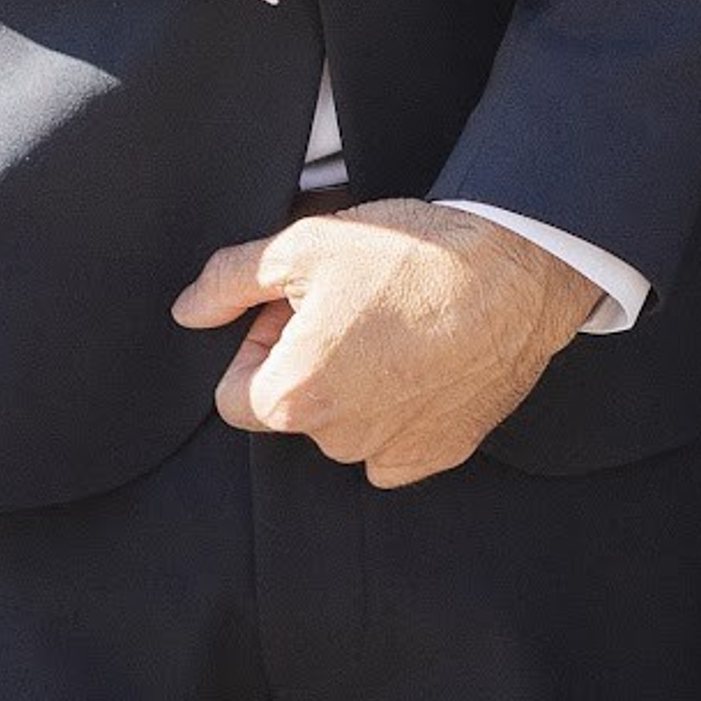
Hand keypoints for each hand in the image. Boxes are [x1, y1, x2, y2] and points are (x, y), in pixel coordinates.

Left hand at [175, 202, 596, 487]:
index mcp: (291, 398)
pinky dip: (402, 409)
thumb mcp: (304, 244)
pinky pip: (395, 443)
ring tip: (396, 322)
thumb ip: (230, 280)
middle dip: (309, 360)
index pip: (236, 391)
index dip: (261, 342)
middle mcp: (335, 443)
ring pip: (346, 424)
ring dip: (357, 383)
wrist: (513, 272)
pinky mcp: (438, 456)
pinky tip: (425, 356)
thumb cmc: (409, 255)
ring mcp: (391, 455)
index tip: (299, 306)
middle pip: (295, 406)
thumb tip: (187, 311)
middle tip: (353, 303)